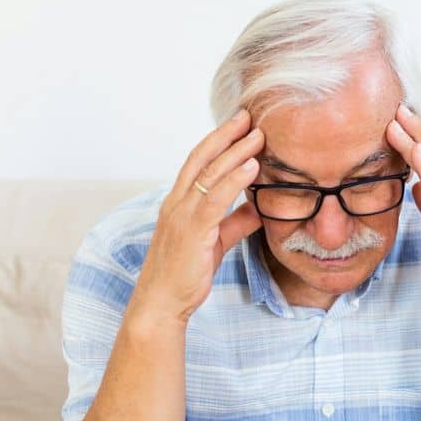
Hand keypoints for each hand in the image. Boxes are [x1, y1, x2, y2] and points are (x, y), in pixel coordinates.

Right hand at [130, 110, 262, 321]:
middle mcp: (177, 203)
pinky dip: (234, 180)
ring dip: (235, 152)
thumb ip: (235, 222)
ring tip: (258, 135)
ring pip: (210, 174)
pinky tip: (252, 168)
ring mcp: (182, 215)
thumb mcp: (216, 241)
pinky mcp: (192, 231)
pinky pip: (215, 199)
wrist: (162, 304)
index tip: (240, 124)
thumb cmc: (184, 273)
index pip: (199, 162)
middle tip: (250, 116)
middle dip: (226, 135)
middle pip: (202, 158)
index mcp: (179, 203)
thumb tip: (258, 209)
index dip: (219, 141)